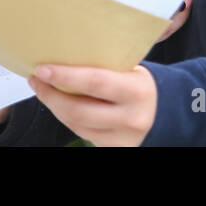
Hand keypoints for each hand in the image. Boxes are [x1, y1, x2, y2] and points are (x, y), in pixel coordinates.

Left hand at [28, 63, 157, 146]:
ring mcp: (122, 138)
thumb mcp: (132, 70)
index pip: (94, 82)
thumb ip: (104, 66)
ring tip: (43, 89)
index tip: (42, 69)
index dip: (65, 76)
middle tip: (36, 78)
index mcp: (136, 90)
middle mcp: (130, 118)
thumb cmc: (142, 84)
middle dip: (51, 95)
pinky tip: (61, 105)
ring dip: (55, 107)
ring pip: (76, 125)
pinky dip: (68, 118)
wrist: (169, 113)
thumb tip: (64, 55)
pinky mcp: (115, 149)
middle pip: (79, 110)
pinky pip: (83, 134)